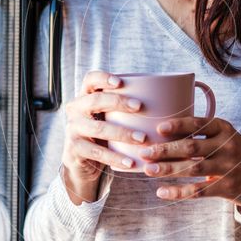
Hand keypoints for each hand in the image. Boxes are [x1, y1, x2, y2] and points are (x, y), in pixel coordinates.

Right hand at [62, 70, 146, 202]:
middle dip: (118, 102)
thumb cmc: (104, 134)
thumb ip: (126, 108)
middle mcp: (76, 110)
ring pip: (98, 128)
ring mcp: (73, 129)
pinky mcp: (75, 149)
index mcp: (85, 96)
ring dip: (122, 133)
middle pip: (95, 100)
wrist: (82, 162)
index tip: (121, 82)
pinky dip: (115, 158)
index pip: (90, 79)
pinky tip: (130, 162)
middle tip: (140, 107)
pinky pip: (96, 153)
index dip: (103, 78)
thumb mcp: (110, 117)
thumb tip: (167, 100)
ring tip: (142, 139)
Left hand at [138, 115, 240, 206]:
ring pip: (192, 169)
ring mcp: (228, 168)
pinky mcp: (227, 188)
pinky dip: (178, 192)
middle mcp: (227, 146)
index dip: (178, 125)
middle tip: (145, 153)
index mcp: (225, 129)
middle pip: (191, 147)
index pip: (199, 124)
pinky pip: (198, 191)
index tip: (159, 129)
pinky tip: (162, 192)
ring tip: (148, 170)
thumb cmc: (233, 154)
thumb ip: (201, 133)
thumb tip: (162, 133)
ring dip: (168, 169)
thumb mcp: (224, 137)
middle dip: (165, 150)